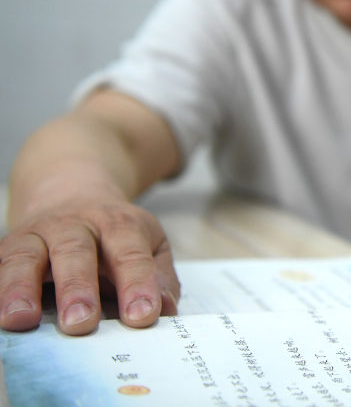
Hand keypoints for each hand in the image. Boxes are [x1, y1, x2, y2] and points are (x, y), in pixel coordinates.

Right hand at [0, 199, 179, 334]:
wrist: (71, 195)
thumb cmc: (115, 236)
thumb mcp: (149, 245)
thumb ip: (160, 277)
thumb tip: (165, 309)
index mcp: (119, 224)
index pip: (130, 255)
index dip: (137, 285)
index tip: (141, 317)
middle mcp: (75, 225)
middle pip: (75, 252)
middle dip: (77, 289)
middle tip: (82, 324)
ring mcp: (36, 235)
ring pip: (25, 257)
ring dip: (21, 289)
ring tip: (22, 321)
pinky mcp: (6, 247)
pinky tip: (0, 313)